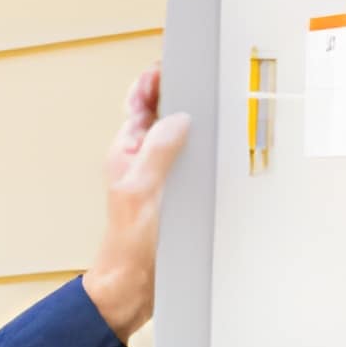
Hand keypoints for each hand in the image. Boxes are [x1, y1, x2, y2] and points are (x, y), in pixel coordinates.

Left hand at [82, 67, 190, 344]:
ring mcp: (160, 176)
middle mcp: (142, 159)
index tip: (176, 58)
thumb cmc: (127, 244)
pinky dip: (204, 150)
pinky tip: (219, 146)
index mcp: (126, 150)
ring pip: (180, 137)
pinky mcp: (175, 194)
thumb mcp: (141, 190)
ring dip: (196, 122)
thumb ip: (158, 151)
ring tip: (216, 103)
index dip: (155, 77)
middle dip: (181, 93)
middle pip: (164, 113)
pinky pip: (192, 162)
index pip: (139, 100)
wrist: (132, 287)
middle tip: (204, 75)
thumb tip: (177, 117)